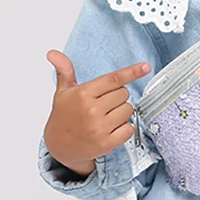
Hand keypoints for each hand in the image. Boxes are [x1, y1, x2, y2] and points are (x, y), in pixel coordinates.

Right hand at [43, 51, 151, 176]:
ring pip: (129, 110)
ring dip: (122, 112)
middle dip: (118, 96)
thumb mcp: (63, 91)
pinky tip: (111, 129)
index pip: (113, 79)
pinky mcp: (107, 143)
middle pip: (124, 94)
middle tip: (103, 104)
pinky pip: (129, 129)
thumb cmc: (64, 116)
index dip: (132, 72)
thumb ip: (64, 70)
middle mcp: (92, 110)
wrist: (59, 146)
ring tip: (106, 117)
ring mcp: (100, 127)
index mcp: (83, 94)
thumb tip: (53, 53)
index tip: (145, 67)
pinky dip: (124, 128)